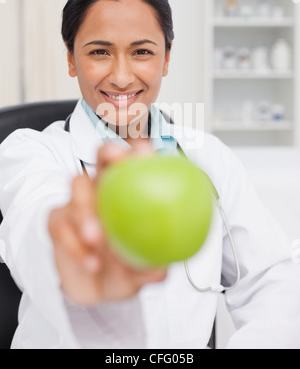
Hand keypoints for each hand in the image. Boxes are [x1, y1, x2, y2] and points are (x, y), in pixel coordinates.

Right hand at [48, 140, 166, 304]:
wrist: (96, 293)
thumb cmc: (124, 270)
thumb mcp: (142, 273)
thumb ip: (150, 269)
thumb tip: (161, 269)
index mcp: (130, 195)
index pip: (136, 164)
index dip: (140, 152)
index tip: (146, 154)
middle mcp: (104, 191)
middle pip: (104, 158)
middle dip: (109, 152)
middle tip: (117, 160)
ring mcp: (79, 202)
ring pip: (78, 186)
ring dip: (86, 209)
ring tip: (95, 236)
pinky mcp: (59, 220)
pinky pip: (62, 223)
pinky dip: (75, 244)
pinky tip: (91, 262)